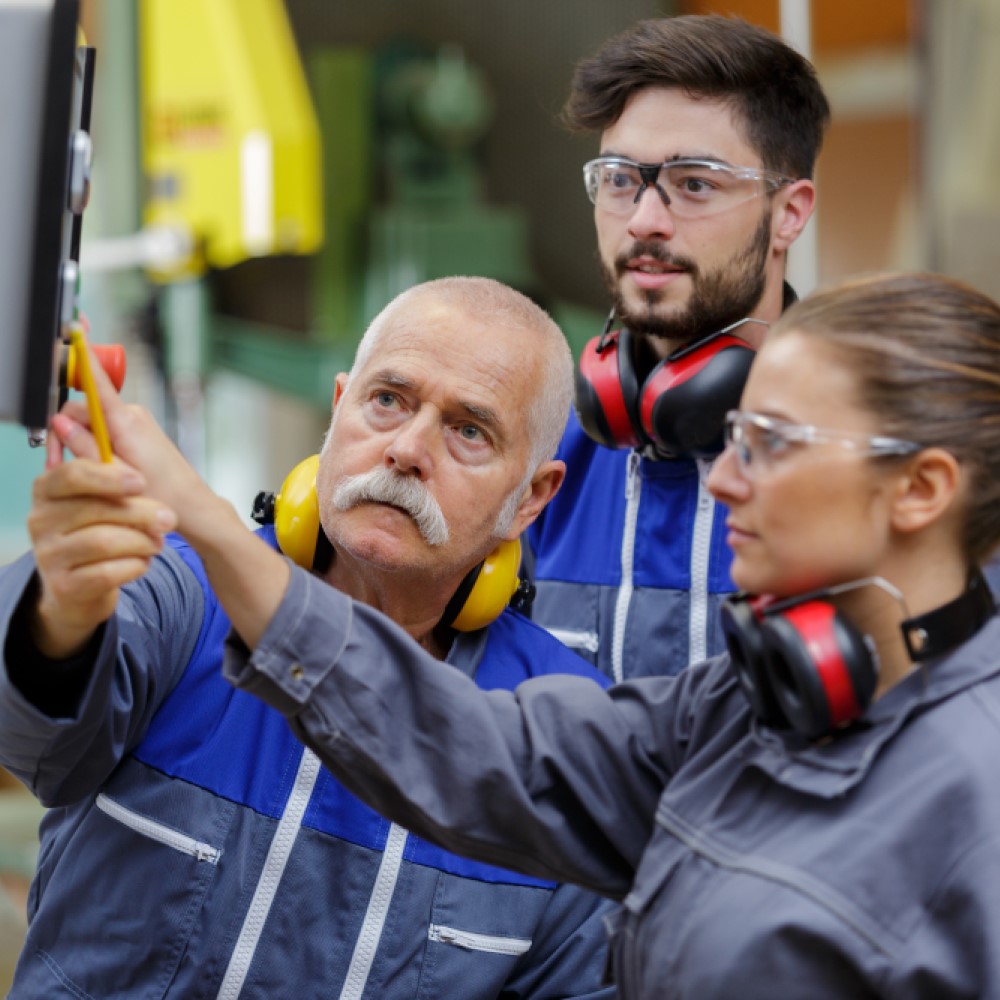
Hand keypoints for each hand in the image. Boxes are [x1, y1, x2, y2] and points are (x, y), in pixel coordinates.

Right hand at [26, 455, 175, 658]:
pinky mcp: (64, 586)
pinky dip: (135, 566)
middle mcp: (40, 521)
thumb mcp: (102, 504)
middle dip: (142, 513)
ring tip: (157, 543)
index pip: (72, 474)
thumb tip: (138, 479)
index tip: (141, 482)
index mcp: (47, 490)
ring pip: (104, 542)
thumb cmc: (97, 533)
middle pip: (96, 509)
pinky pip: (108, 572)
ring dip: (142, 541)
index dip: (110, 477)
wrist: (80, 589)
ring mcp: (48, 555)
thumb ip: (115, 487)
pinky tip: (142, 563)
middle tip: (169, 519)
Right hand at [52, 338, 214, 530]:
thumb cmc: (163, 494)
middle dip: (67, 433)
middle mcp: (132, 415)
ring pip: (93, 422)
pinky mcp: (138, 431)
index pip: (97, 382)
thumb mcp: (116, 475)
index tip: (76, 332)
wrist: (193, 506)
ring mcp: (136, 422)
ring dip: (81, 443)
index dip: (83, 359)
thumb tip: (60, 424)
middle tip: (60, 464)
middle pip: (83, 410)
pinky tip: (100, 469)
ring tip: (88, 474)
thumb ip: (86, 447)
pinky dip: (95, 445)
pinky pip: (106, 429)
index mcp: (126, 422)